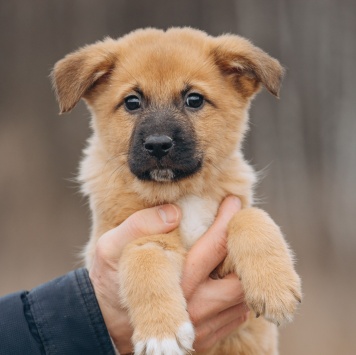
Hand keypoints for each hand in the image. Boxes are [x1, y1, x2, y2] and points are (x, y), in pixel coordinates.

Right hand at [89, 196, 247, 353]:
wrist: (106, 325)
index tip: (234, 202)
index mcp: (176, 279)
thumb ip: (139, 226)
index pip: (215, 245)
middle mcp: (194, 306)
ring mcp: (202, 326)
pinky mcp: (204, 339)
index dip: (228, 221)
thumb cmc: (110, 281)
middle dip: (244, 251)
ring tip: (231, 254)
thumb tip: (175, 212)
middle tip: (238, 231)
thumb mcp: (111, 248)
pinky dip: (236, 296)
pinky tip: (223, 279)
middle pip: (241, 279)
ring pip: (242, 300)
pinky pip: (236, 317)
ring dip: (242, 275)